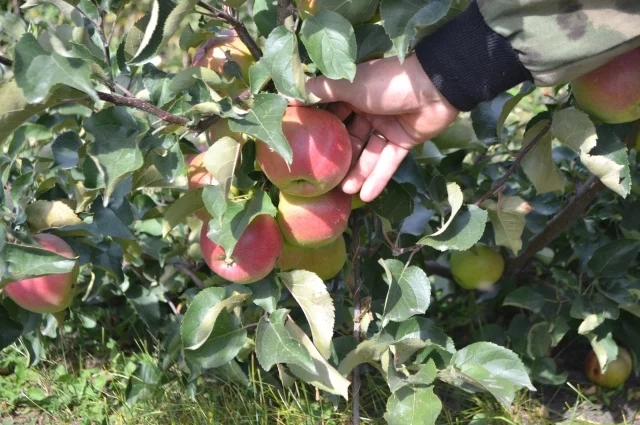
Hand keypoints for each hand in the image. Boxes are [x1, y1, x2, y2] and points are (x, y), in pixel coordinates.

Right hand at [303, 54, 458, 201]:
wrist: (436, 86)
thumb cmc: (388, 82)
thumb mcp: (349, 84)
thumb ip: (320, 91)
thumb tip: (287, 95)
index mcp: (353, 92)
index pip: (330, 113)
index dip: (318, 129)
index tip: (301, 147)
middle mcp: (367, 109)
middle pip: (348, 138)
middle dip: (337, 159)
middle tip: (323, 179)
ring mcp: (386, 126)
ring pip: (368, 154)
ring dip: (358, 173)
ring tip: (344, 191)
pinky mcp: (403, 140)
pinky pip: (388, 162)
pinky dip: (379, 178)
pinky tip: (367, 196)